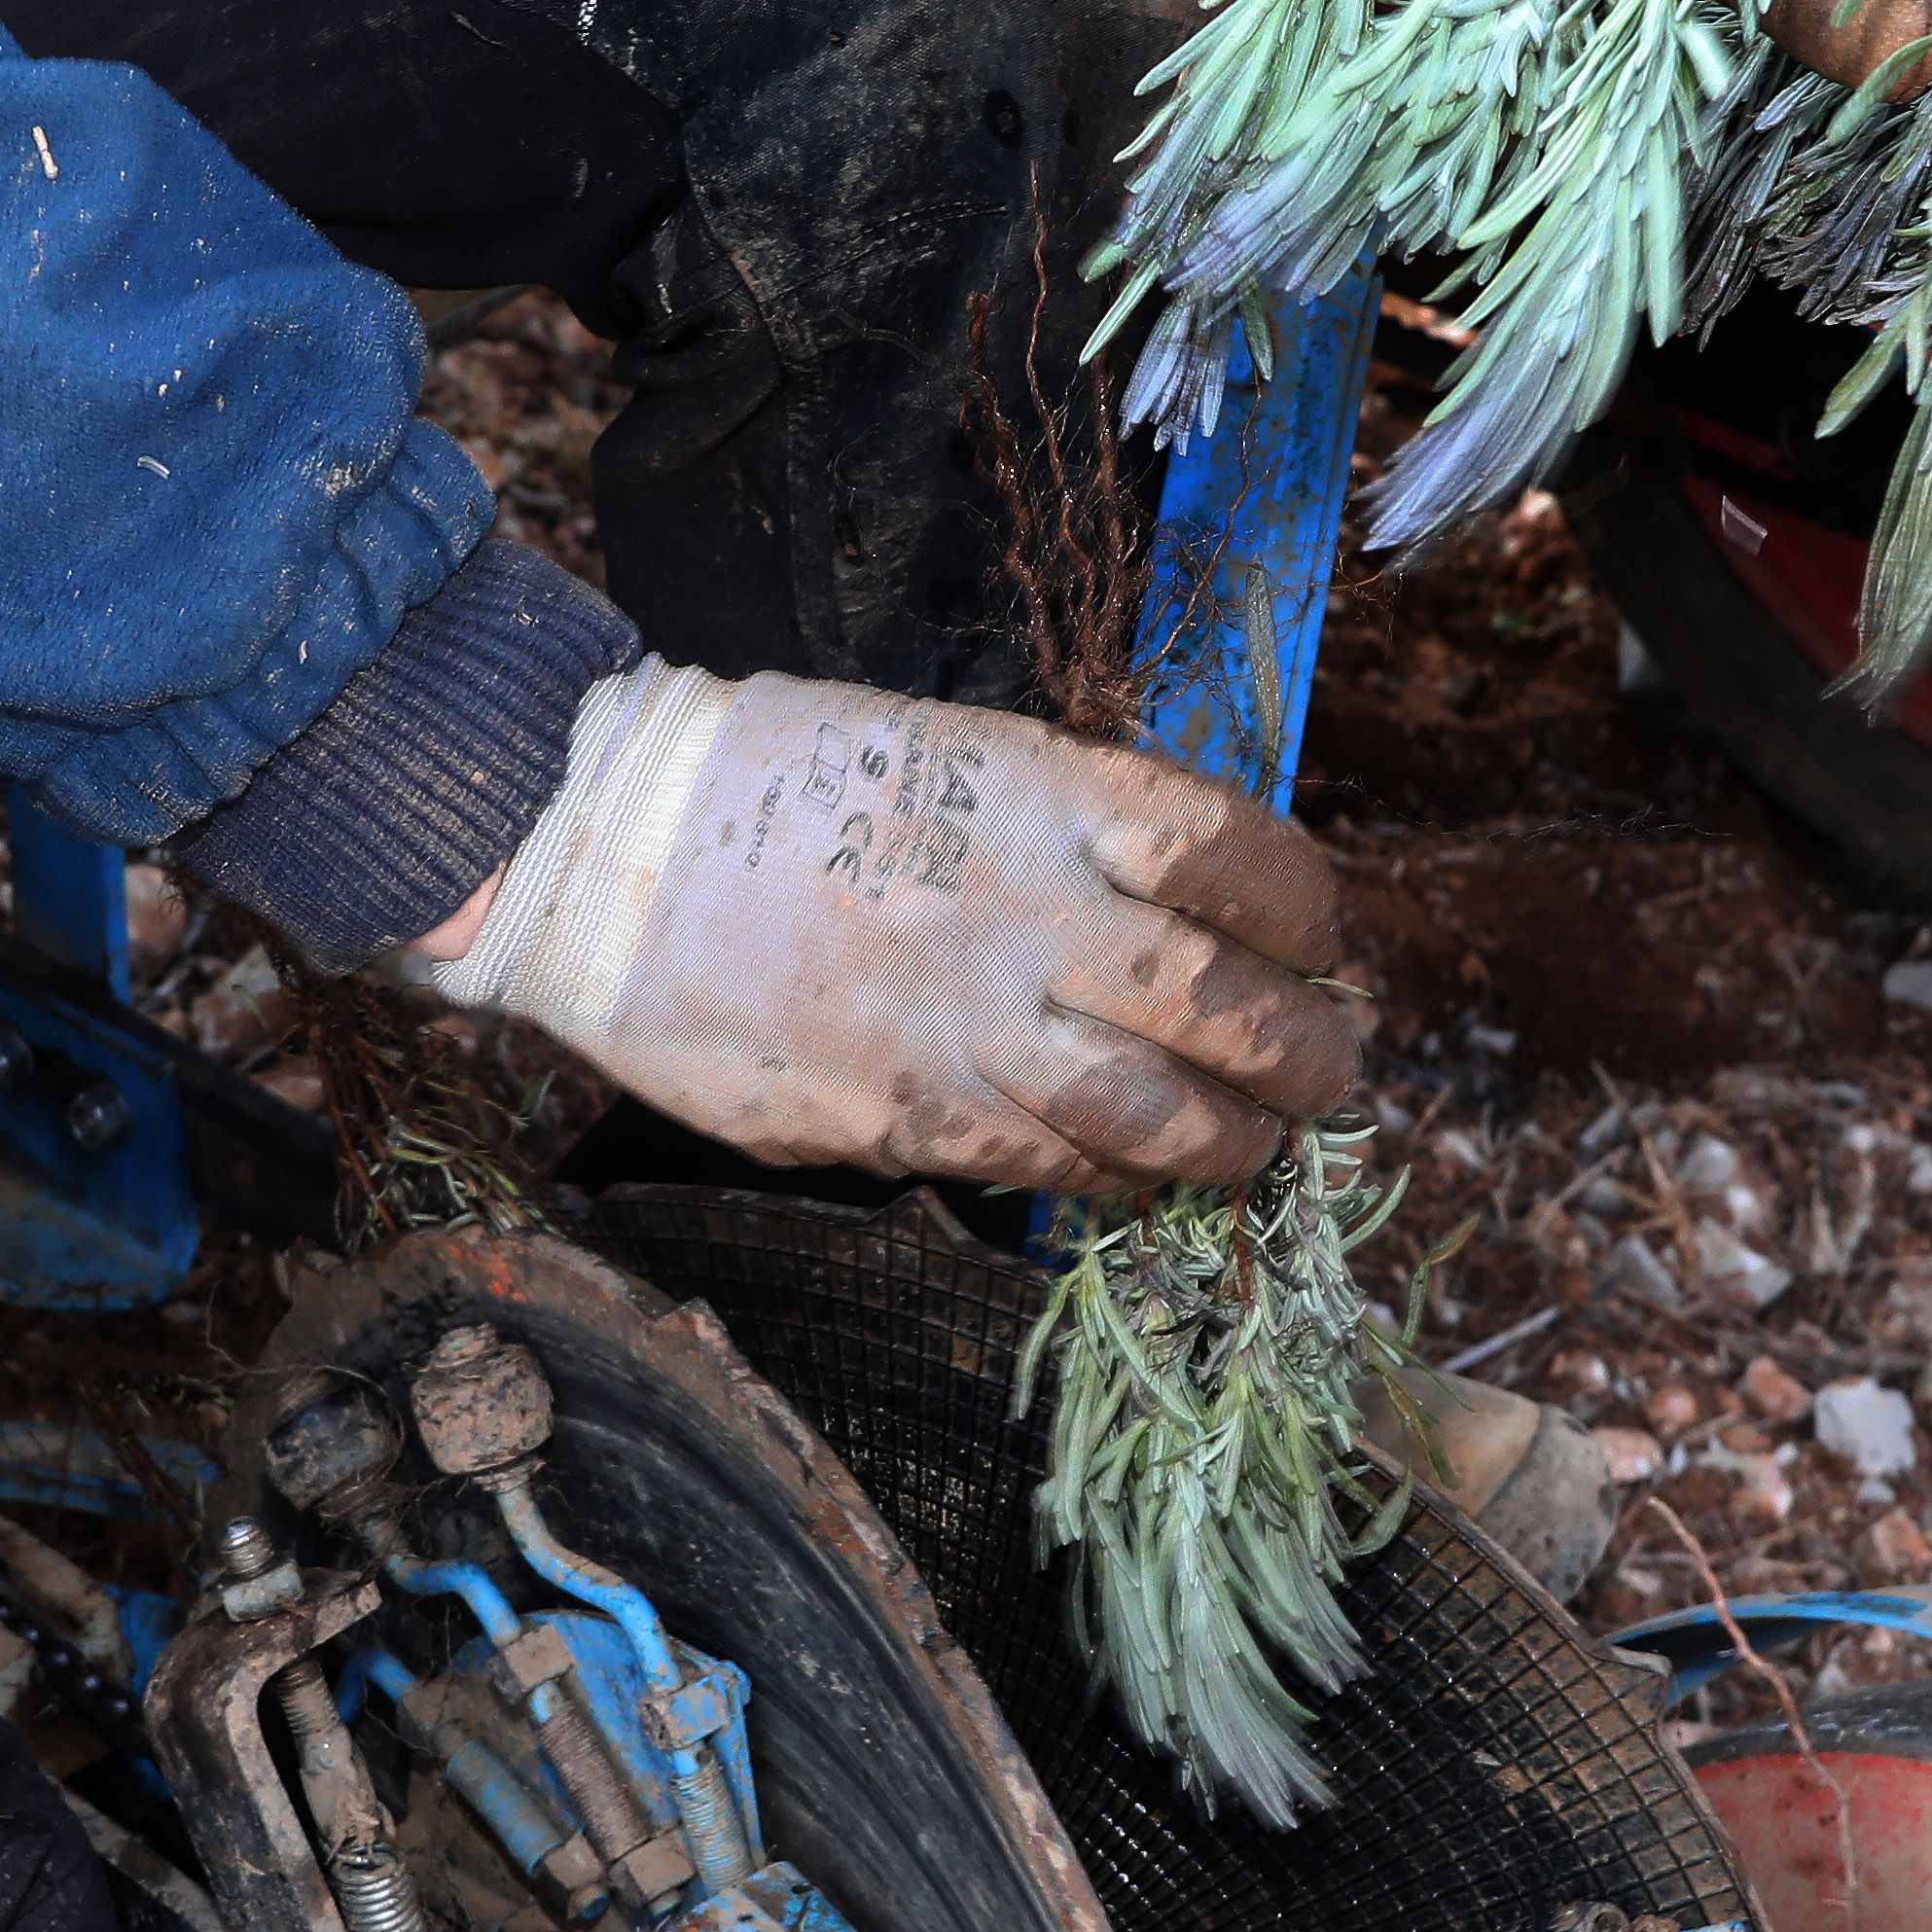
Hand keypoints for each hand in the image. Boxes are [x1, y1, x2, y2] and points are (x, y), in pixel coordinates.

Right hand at [407, 666, 1365, 1193]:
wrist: (608, 853)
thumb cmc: (777, 784)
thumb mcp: (945, 752)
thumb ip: (1063, 831)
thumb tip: (1176, 912)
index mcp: (1047, 798)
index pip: (1247, 861)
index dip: (1310, 915)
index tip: (1316, 938)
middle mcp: (1029, 916)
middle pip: (1235, 1011)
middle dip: (1307, 1055)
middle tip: (1322, 1066)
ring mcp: (970, 1030)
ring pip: (1163, 1121)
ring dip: (1232, 1143)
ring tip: (1250, 1141)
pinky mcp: (909, 1120)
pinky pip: (1055, 1173)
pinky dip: (1116, 1179)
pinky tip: (1131, 1168)